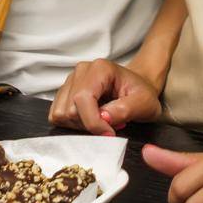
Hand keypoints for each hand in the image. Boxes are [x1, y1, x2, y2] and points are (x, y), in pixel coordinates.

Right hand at [47, 59, 163, 135]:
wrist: (138, 86)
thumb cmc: (142, 93)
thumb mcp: (144, 103)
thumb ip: (125, 109)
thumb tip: (103, 117)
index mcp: (100, 69)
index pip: (82, 99)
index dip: (94, 123)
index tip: (109, 133)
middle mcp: (81, 71)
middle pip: (70, 109)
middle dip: (89, 125)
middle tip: (109, 125)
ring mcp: (71, 80)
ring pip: (61, 114)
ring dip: (80, 125)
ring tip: (101, 121)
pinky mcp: (66, 92)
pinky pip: (58, 114)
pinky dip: (72, 124)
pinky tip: (90, 120)